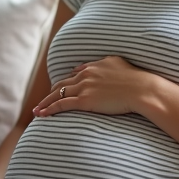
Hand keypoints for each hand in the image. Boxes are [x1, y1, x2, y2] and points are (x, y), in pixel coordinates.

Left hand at [34, 56, 153, 116]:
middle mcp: (86, 74)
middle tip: (42, 102)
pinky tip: (41, 115)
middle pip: (61, 84)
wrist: (142, 89)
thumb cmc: (136, 79)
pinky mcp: (84, 101)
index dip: (65, 83)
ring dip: (44, 103)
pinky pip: (61, 105)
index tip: (59, 90)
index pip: (74, 74)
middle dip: (50, 93)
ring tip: (36, 111)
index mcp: (94, 66)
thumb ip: (104, 63)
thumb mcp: (118, 63)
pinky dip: (48, 109)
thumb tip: (94, 65)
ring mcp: (84, 87)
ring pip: (57, 94)